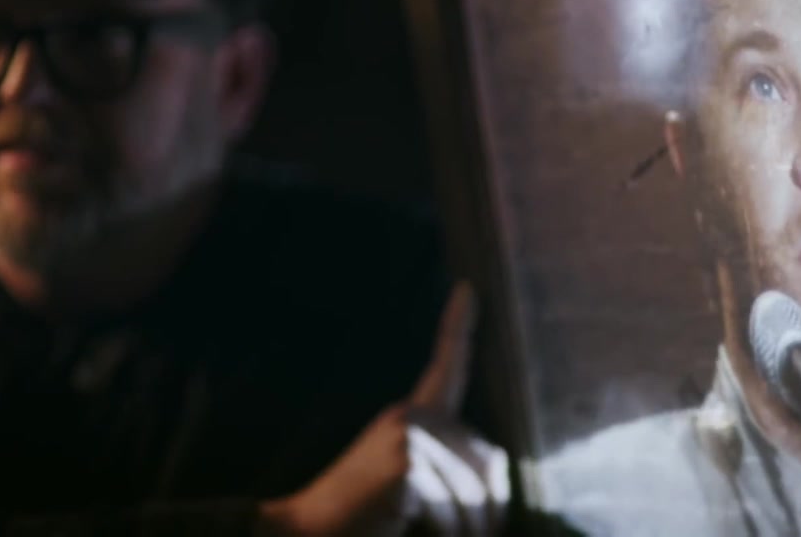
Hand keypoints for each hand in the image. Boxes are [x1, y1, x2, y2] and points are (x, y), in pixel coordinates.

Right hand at [257, 282, 509, 535]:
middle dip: (490, 506)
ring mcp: (407, 435)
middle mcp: (409, 416)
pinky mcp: (404, 462)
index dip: (457, 326)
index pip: (444, 366)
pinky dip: (446, 530)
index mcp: (407, 417)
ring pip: (473, 487)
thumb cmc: (361, 518)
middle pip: (486, 456)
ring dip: (471, 527)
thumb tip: (495, 470)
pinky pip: (451, 504)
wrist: (305, 533)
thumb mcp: (412, 488)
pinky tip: (408, 529)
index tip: (466, 288)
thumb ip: (450, 470)